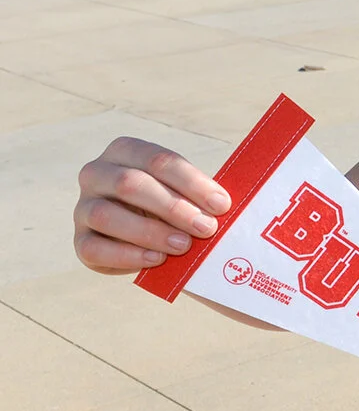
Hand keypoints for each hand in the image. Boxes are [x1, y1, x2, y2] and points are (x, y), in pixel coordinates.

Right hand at [74, 137, 230, 273]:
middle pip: (130, 184)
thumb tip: (225, 207)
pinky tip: (156, 259)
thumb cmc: (173, 205)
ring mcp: (83, 207)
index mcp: (125, 151)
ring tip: (183, 246)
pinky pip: (94, 248)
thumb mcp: (186, 192)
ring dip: (149, 232)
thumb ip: (199, 195)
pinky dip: (127, 255)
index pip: (158, 160)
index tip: (222, 205)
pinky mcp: (80, 239)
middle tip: (207, 228)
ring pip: (106, 215)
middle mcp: (96, 173)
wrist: (145, 234)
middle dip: (173, 207)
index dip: (192, 182)